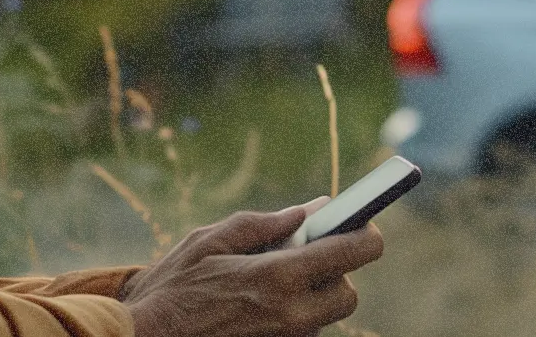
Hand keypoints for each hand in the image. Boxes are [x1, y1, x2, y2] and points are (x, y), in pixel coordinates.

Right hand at [120, 198, 384, 336]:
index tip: (362, 226)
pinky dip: (290, 317)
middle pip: (348, 295)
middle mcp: (291, 315)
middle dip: (335, 274)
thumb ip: (263, 223)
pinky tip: (257, 307)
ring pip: (324, 318)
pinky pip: (300, 334)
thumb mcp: (209, 241)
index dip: (365, 236)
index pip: (355, 253)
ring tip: (268, 284)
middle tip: (306, 258)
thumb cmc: (170, 289)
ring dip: (310, 298)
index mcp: (278, 277)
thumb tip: (308, 210)